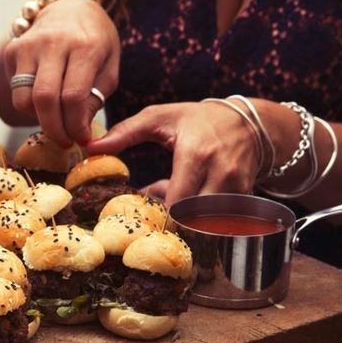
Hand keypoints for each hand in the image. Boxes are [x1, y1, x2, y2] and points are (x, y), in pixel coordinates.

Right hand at [2, 0, 118, 147]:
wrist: (69, 8)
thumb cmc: (94, 42)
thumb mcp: (109, 66)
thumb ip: (96, 98)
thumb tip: (80, 131)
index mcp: (85, 46)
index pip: (73, 96)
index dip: (76, 126)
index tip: (82, 139)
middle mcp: (53, 42)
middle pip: (44, 100)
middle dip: (54, 130)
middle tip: (64, 142)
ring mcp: (28, 45)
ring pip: (24, 99)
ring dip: (40, 120)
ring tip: (56, 122)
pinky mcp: (12, 51)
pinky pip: (17, 91)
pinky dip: (29, 106)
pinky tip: (44, 102)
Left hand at [85, 101, 261, 204]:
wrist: (250, 122)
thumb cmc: (198, 119)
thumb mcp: (160, 117)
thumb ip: (125, 132)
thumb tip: (91, 146)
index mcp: (197, 154)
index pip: (178, 202)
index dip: (161, 214)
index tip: (147, 213)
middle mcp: (221, 173)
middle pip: (193, 219)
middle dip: (174, 221)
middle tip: (160, 212)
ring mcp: (237, 187)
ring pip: (208, 224)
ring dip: (189, 221)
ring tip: (178, 203)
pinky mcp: (245, 198)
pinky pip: (221, 221)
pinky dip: (204, 219)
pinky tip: (196, 203)